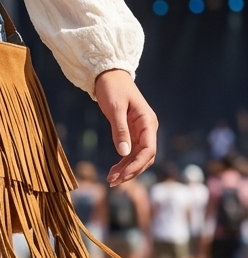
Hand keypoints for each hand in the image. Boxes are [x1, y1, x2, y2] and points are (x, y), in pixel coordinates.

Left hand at [94, 69, 156, 185]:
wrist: (110, 76)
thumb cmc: (113, 88)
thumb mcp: (115, 109)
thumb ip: (120, 130)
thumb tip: (124, 153)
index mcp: (148, 122)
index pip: (148, 150)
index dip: (136, 165)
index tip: (122, 175)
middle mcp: (148, 129)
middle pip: (145, 157)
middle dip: (131, 171)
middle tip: (112, 181)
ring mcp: (141, 132)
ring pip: (138, 157)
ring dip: (127, 170)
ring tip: (110, 179)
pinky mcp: (132, 133)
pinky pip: (131, 152)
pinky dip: (123, 162)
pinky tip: (114, 170)